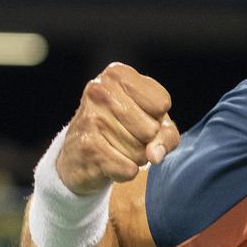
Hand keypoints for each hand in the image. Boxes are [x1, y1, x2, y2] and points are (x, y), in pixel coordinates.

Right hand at [55, 63, 180, 194]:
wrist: (78, 155)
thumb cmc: (123, 130)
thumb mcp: (153, 122)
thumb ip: (167, 135)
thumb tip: (155, 155)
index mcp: (118, 74)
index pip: (162, 103)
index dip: (157, 118)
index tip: (139, 116)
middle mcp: (100, 90)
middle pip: (152, 129)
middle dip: (147, 141)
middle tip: (126, 135)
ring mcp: (91, 118)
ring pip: (141, 152)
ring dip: (135, 157)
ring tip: (116, 147)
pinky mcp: (87, 146)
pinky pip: (128, 168)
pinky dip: (125, 171)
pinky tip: (109, 162)